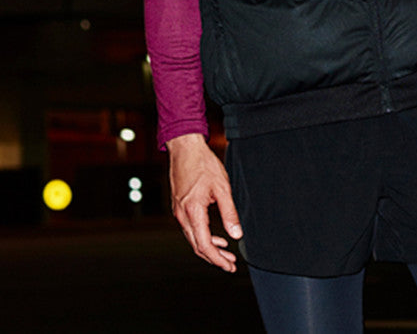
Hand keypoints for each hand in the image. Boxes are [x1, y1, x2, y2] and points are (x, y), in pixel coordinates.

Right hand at [168, 133, 242, 271]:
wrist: (185, 149)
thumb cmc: (204, 165)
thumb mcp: (222, 188)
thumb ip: (230, 212)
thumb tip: (237, 234)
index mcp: (193, 212)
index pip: (204, 245)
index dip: (217, 259)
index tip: (230, 266)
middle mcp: (183, 215)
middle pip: (197, 246)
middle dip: (215, 258)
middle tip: (231, 265)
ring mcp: (179, 212)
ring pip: (193, 239)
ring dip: (210, 249)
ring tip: (227, 254)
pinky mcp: (180, 207)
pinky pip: (191, 229)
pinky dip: (204, 237)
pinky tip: (216, 238)